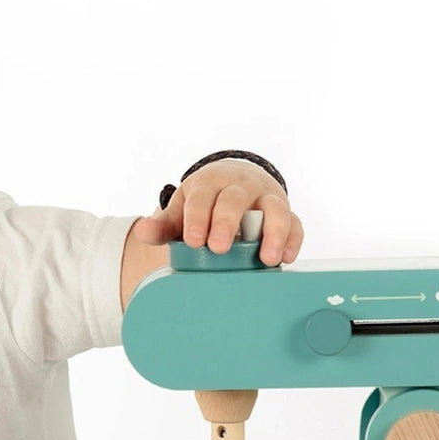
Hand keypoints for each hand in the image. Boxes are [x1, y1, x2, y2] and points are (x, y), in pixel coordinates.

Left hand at [133, 158, 303, 264]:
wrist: (235, 181)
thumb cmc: (205, 201)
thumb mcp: (182, 209)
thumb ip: (165, 225)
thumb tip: (143, 232)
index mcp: (210, 184)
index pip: (202, 197)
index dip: (198, 217)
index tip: (194, 240)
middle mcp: (240, 186)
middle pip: (235, 199)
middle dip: (227, 222)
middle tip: (219, 248)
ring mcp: (265, 198)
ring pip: (274, 208)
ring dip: (273, 232)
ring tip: (267, 258)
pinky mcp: (285, 212)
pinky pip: (295, 222)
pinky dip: (293, 239)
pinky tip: (286, 258)